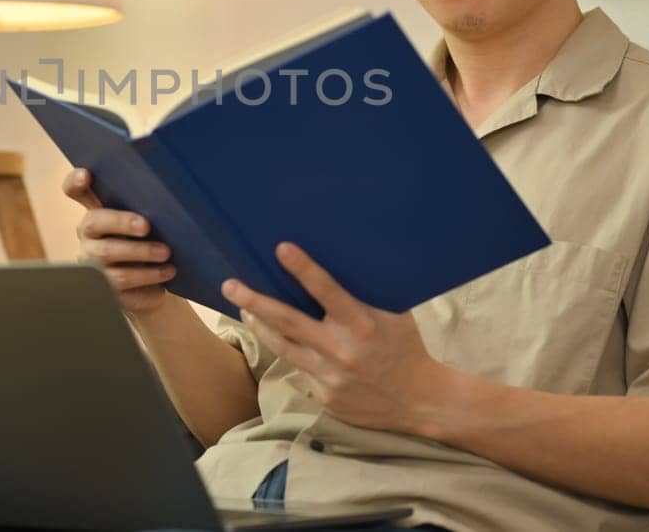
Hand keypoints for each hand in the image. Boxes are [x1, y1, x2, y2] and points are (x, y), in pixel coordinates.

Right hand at [63, 168, 175, 315]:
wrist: (153, 286)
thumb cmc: (151, 244)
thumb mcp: (149, 224)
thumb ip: (149, 208)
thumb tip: (170, 195)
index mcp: (97, 212)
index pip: (76, 191)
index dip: (75, 182)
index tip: (86, 174)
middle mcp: (89, 235)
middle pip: (94, 221)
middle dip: (121, 222)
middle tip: (147, 226)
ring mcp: (92, 261)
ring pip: (108, 253)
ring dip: (141, 251)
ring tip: (165, 253)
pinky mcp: (103, 286)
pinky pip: (121, 280)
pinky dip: (148, 275)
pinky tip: (167, 271)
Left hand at [221, 241, 449, 435]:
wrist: (419, 401)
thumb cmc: (406, 348)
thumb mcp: (394, 315)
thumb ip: (365, 296)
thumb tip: (340, 265)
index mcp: (362, 324)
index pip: (326, 290)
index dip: (302, 268)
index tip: (280, 248)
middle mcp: (341, 350)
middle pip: (287, 321)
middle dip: (254, 300)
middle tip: (230, 285)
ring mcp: (329, 376)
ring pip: (283, 346)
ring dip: (259, 326)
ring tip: (244, 309)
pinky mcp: (324, 396)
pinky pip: (301, 370)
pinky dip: (293, 354)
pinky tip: (282, 342)